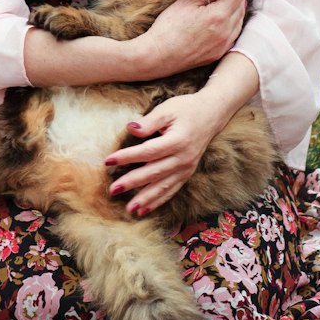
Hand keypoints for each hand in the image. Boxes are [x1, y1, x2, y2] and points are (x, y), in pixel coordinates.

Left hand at [104, 93, 219, 216]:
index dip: (128, 157)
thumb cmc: (186, 109)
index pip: (148, 152)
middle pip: (154, 172)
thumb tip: (130, 128)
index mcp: (177, 140)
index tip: (108, 161)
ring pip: (163, 186)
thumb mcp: (167, 109)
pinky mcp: (187, 173)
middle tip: (113, 190)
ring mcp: (186, 168)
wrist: (211, 115)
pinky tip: (144, 210)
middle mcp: (183, 157)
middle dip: (133, 182)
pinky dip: (158, 201)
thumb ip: (149, 121)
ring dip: (146, 199)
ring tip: (129, 209)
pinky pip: (171, 190)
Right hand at [137, 0, 245, 78]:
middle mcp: (226, 31)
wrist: (158, 55)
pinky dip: (233, 24)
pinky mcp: (219, 54)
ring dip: (237, 9)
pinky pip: (233, 35)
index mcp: (218, 16)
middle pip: (241, 7)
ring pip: (239, 22)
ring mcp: (223, 45)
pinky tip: (224, 19)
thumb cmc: (169, 27)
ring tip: (229, 0)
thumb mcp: (187, 2)